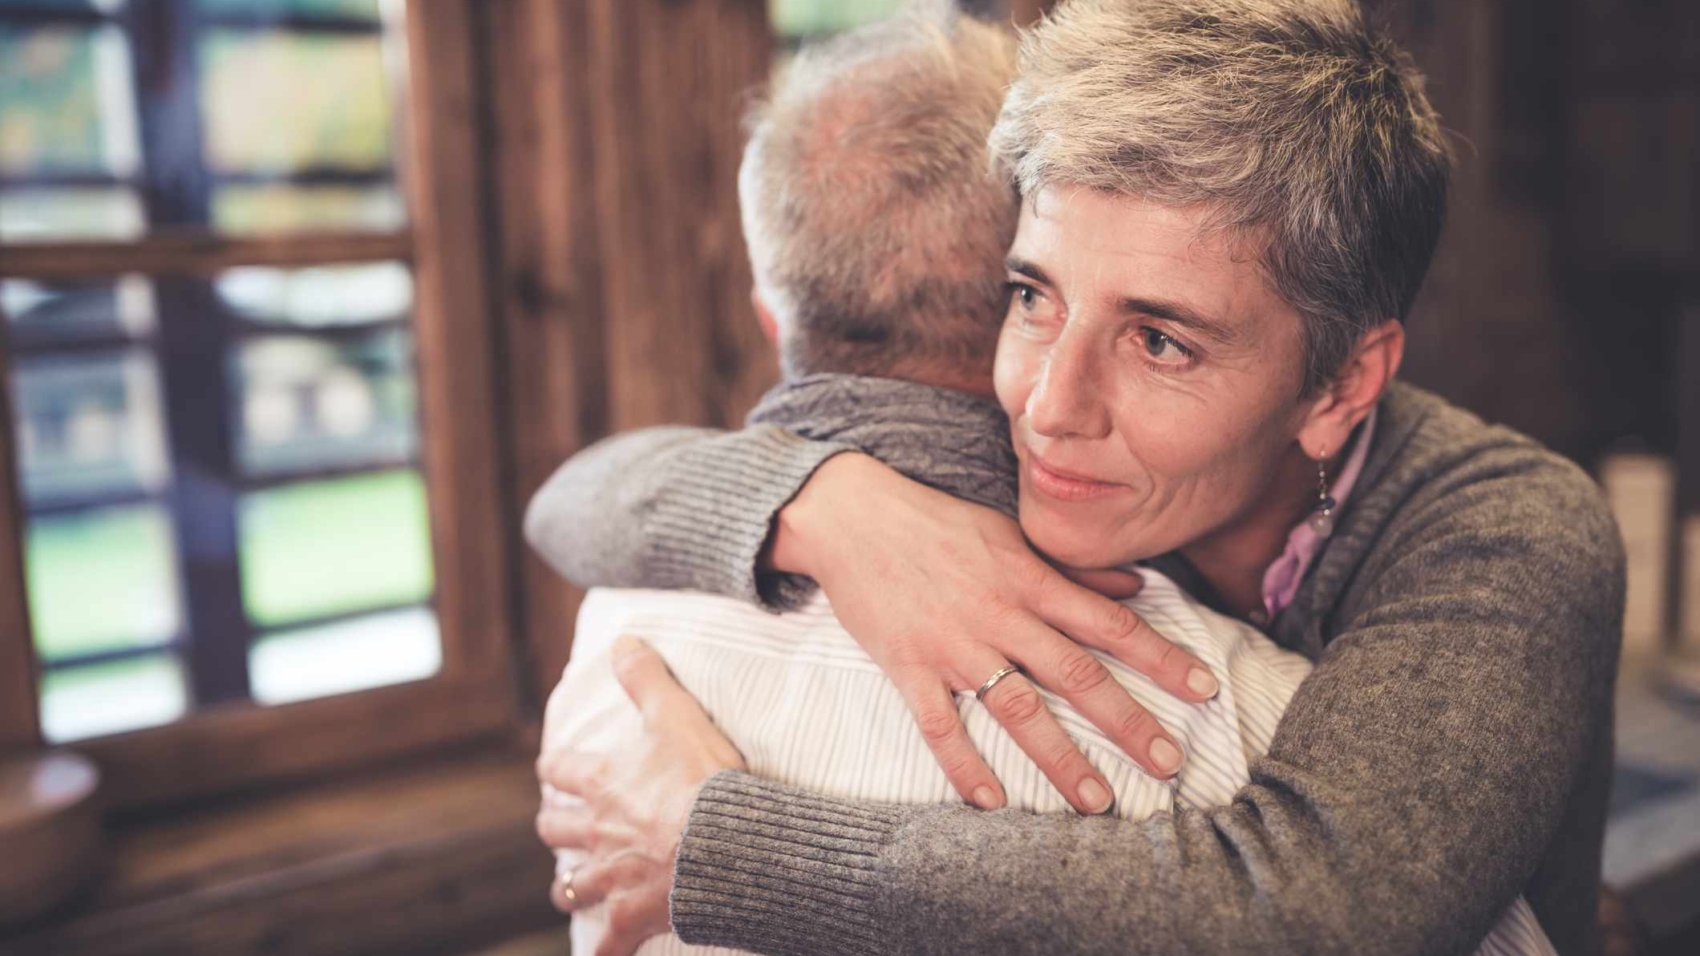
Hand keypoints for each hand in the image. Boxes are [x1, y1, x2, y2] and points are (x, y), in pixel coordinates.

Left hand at [536, 636, 744, 955]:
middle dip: (554, 827)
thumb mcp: (675, 715)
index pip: (561, 770)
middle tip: (558, 827)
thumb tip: (623, 640)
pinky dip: (603, 952)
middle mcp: (597, 832)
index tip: (553, 768)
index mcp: (603, 784)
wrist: (724, 844)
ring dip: (570, 887)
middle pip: (555, 830)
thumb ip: (646, 678)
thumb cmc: (702, 779)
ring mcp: (611, 877)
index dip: (555, 768)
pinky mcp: (631, 915)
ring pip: (571, 888)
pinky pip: (607, 945)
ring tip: (571, 889)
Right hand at [773, 454, 1217, 813]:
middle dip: (1128, 721)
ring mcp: (954, 645)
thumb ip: (1073, 568)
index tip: (1204, 688)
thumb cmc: (935, 524)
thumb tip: (1136, 586)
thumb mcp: (1011, 535)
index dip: (1160, 656)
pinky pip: (941, 726)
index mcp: (1029, 579)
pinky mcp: (908, 667)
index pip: (1109, 623)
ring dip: (1060, 758)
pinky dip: (965, 766)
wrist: (852, 517)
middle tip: (1171, 762)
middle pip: (1075, 674)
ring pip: (1017, 708)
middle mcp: (1000, 615)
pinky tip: (992, 802)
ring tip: (1098, 801)